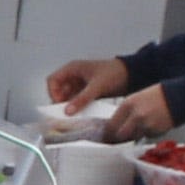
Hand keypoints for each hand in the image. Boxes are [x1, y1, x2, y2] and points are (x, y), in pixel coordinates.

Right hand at [35, 63, 166, 137]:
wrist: (132, 74)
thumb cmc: (114, 73)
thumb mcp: (97, 86)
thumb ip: (82, 99)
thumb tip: (67, 111)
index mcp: (72, 68)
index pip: (53, 80)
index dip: (53, 92)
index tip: (60, 104)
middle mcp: (74, 75)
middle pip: (58, 90)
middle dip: (61, 102)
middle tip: (66, 114)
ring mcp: (80, 84)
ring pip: (67, 97)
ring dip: (70, 106)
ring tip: (75, 115)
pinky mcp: (87, 91)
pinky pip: (77, 100)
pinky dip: (78, 107)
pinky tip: (82, 114)